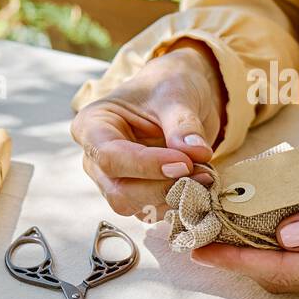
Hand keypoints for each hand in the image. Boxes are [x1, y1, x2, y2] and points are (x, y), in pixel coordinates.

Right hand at [71, 41, 225, 218]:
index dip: (147, 165)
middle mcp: (96, 159)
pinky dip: (180, 205)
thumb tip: (197, 154)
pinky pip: (155, 211)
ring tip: (206, 175)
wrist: (179, 96)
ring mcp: (115, 181)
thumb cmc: (168, 87)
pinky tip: (201, 186)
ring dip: (175, 199)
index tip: (185, 162)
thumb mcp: (177, 95)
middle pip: (120, 191)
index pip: (110, 157)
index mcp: (92, 125)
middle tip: (203, 172)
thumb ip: (183, 124)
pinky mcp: (138, 195)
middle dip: (163, 187)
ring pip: (137, 208)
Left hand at [191, 160, 298, 292]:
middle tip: (196, 233)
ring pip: (293, 257)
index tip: (202, 247)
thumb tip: (286, 236)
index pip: (284, 270)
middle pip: (281, 270)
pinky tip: (262, 211)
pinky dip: (282, 229)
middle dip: (237, 254)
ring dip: (255, 242)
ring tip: (217, 222)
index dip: (238, 260)